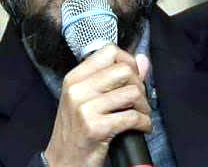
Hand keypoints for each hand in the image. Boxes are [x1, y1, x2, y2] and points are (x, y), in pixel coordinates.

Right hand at [44, 44, 151, 166]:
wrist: (63, 162)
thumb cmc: (77, 131)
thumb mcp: (89, 100)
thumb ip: (115, 77)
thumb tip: (142, 60)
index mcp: (75, 78)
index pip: (109, 52)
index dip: (128, 62)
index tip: (133, 77)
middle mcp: (77, 90)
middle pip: (125, 70)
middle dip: (140, 86)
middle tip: (138, 101)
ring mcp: (84, 109)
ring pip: (132, 92)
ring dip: (144, 107)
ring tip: (140, 116)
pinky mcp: (95, 128)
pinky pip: (132, 117)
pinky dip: (144, 123)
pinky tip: (141, 128)